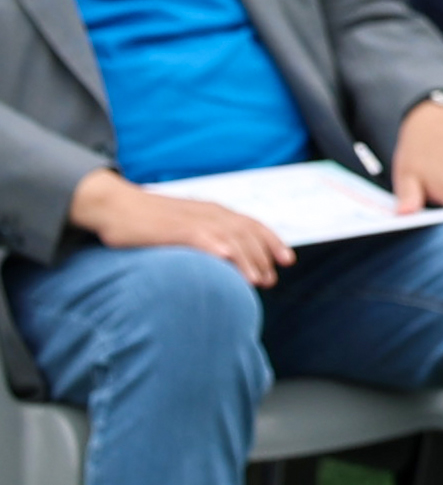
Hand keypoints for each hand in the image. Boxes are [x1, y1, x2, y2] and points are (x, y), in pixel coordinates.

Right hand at [68, 171, 285, 283]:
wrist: (113, 204)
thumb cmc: (146, 220)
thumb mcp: (182, 226)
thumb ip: (204, 238)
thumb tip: (222, 259)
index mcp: (212, 211)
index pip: (252, 224)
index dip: (272, 241)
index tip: (287, 260)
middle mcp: (208, 213)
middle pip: (246, 233)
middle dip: (262, 257)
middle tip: (270, 280)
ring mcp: (190, 219)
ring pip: (228, 236)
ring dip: (246, 258)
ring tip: (257, 279)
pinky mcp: (170, 227)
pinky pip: (197, 235)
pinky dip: (214, 245)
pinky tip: (224, 257)